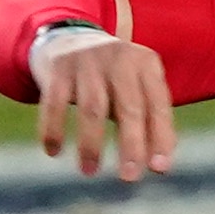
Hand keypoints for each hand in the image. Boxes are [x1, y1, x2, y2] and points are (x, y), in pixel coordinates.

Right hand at [33, 28, 176, 182]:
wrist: (70, 36)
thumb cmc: (113, 79)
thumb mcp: (137, 89)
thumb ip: (150, 122)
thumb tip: (159, 167)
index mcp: (147, 64)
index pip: (158, 105)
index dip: (161, 137)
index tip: (159, 169)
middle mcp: (120, 59)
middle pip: (129, 107)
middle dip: (131, 145)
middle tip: (129, 177)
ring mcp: (88, 62)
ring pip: (92, 108)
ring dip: (91, 143)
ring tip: (89, 171)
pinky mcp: (58, 68)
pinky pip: (54, 103)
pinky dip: (53, 129)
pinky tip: (53, 152)